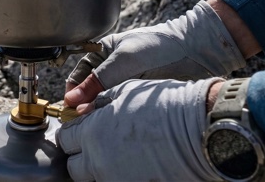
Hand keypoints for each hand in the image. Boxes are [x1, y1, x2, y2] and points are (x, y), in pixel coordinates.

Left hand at [56, 78, 223, 181]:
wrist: (199, 128)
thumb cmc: (165, 104)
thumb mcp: (125, 92)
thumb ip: (98, 103)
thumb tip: (83, 110)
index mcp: (92, 132)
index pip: (65, 140)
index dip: (73, 134)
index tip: (83, 130)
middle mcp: (99, 160)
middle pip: (74, 167)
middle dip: (83, 157)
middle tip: (99, 146)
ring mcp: (115, 178)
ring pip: (94, 179)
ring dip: (100, 169)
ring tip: (120, 155)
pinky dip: (119, 176)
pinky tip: (134, 164)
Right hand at [65, 0, 244, 108]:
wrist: (196, 51)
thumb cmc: (160, 46)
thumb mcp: (123, 61)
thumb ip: (97, 81)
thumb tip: (72, 100)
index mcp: (103, 52)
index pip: (79, 75)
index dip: (73, 92)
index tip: (70, 110)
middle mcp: (112, 68)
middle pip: (91, 91)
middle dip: (85, 106)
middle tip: (81, 123)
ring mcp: (126, 83)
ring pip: (106, 102)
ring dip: (101, 113)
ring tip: (97, 125)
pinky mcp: (139, 96)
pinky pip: (122, 108)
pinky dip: (117, 116)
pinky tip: (115, 124)